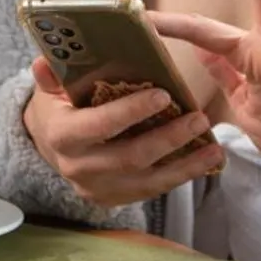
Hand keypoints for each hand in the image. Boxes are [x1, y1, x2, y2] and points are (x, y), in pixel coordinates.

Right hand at [22, 57, 225, 208]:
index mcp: (62, 135)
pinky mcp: (112, 199)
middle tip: (199, 118)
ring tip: (215, 147)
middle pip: (131, 157)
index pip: (100, 125)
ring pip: (148, 181)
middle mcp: (78, 167)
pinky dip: (179, 176)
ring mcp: (97, 188)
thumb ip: (52, 74)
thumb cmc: (57, 106)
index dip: (131, 112)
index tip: (163, 95)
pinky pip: (150, 191)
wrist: (48, 145)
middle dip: (169, 139)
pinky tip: (203, 162)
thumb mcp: (50, 88)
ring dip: (185, 165)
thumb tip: (46, 61)